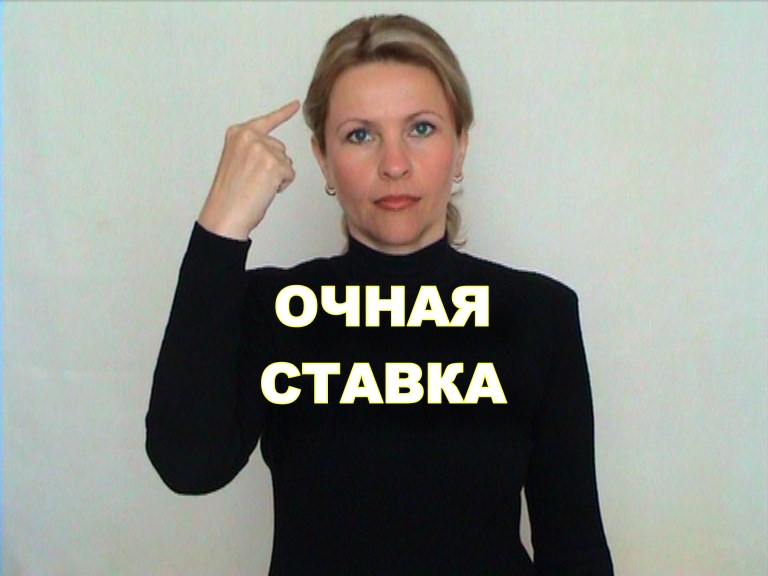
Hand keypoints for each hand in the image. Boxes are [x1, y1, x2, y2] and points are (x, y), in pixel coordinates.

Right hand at [198, 100, 299, 239]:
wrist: (225, 214)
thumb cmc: (229, 195)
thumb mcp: (235, 161)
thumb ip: (252, 149)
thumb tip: (275, 151)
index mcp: (237, 133)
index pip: (266, 121)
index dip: (283, 113)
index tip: (295, 104)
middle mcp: (249, 137)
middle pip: (279, 147)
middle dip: (274, 164)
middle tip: (254, 180)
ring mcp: (262, 149)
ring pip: (286, 161)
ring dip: (278, 175)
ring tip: (257, 186)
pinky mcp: (274, 164)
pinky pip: (290, 173)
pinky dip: (282, 185)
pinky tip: (265, 190)